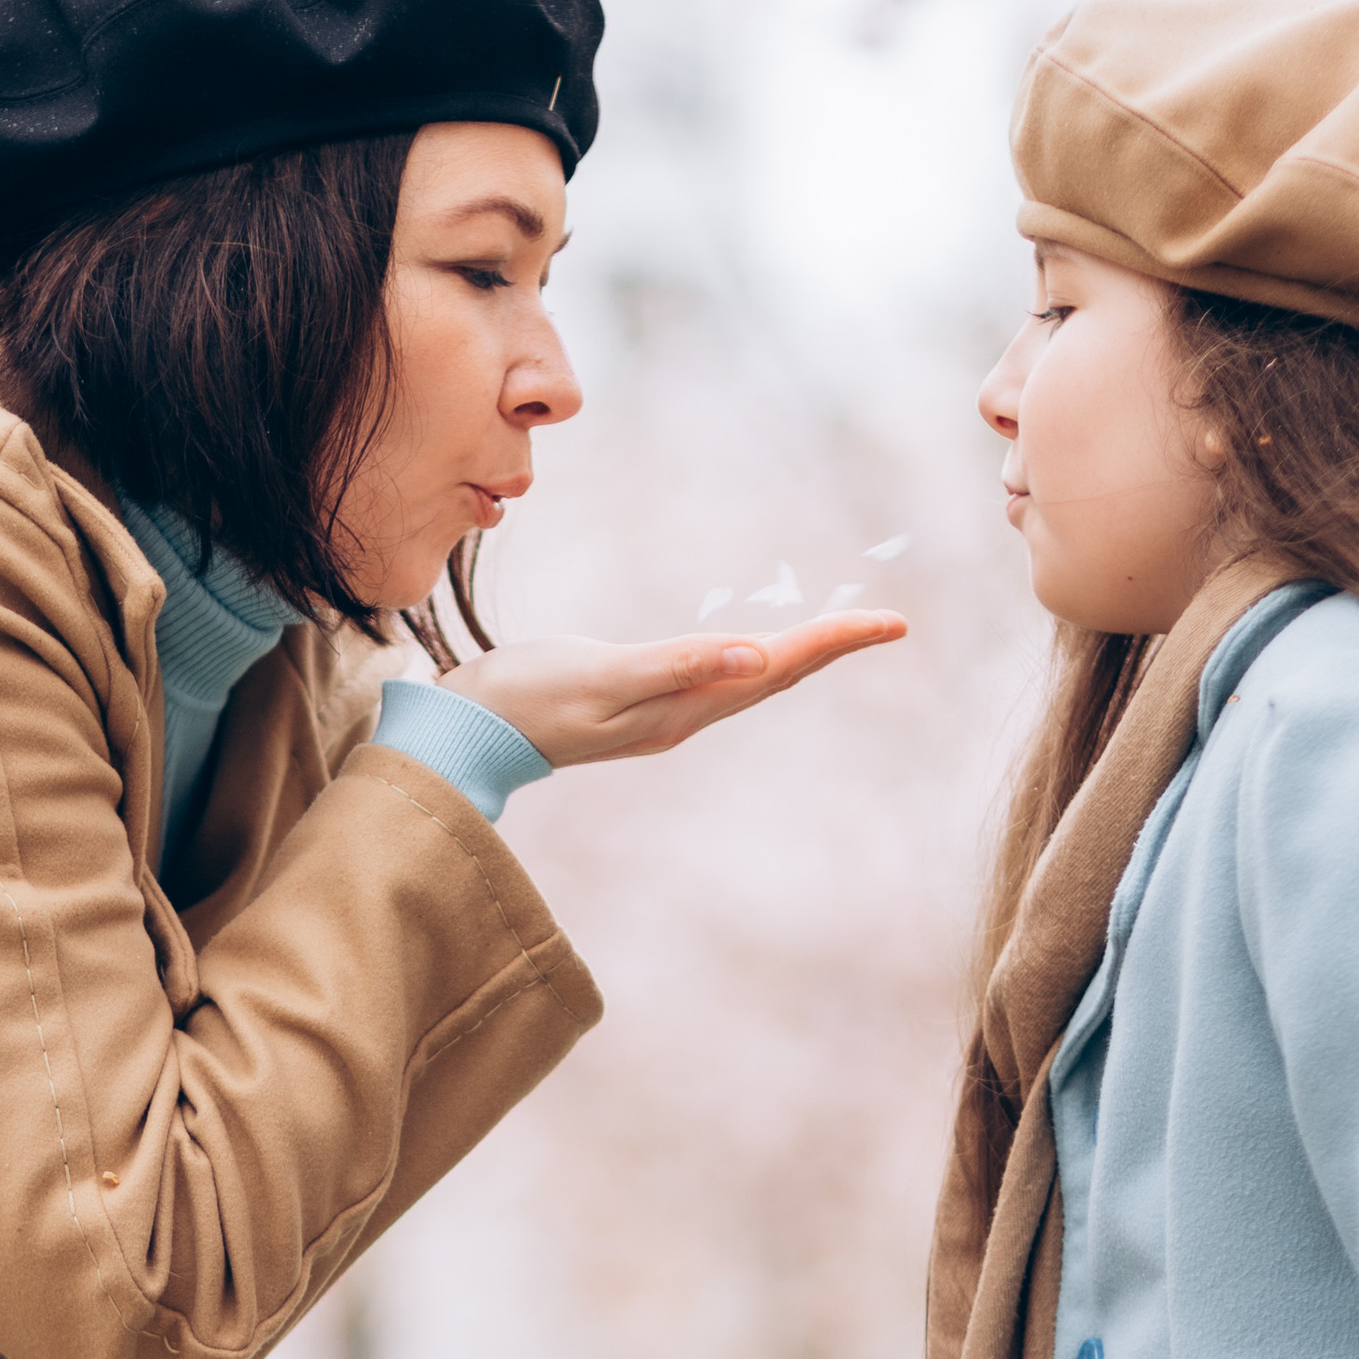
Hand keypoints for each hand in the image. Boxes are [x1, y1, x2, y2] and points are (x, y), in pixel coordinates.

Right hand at [461, 611, 904, 768]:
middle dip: (831, 647)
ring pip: (752, 682)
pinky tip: (757, 654)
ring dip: (799, 656)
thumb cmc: (525, 698)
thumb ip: (677, 667)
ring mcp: (663, 714)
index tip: (889, 623)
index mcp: (684, 705)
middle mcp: (684, 714)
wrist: (468, 734)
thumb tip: (756, 657)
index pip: (777, 667)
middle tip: (888, 624)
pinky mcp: (641, 704)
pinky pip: (720, 681)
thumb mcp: (601, 676)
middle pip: (776, 676)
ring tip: (842, 634)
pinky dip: (754, 661)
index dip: (833, 641)